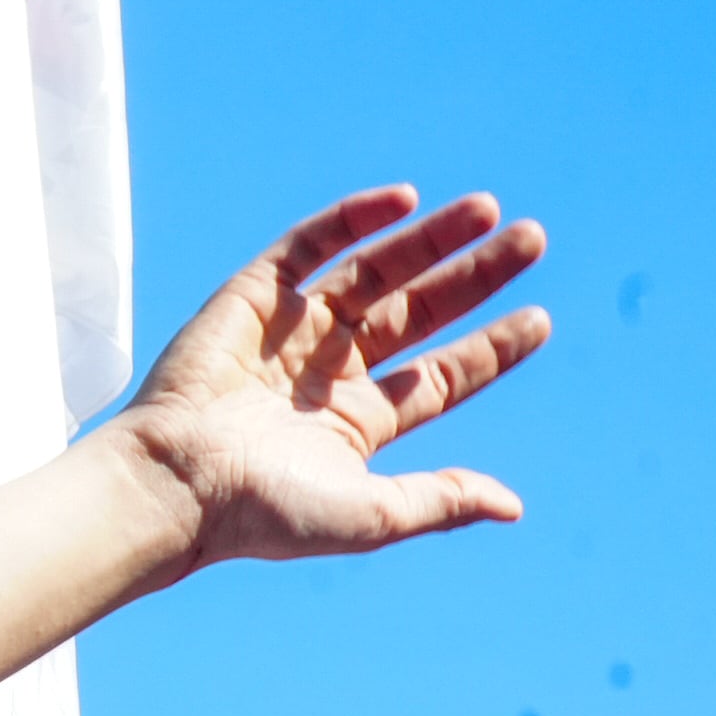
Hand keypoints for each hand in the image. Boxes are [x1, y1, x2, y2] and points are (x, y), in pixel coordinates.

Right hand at [113, 186, 549, 574]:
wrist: (174, 482)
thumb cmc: (263, 512)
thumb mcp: (370, 515)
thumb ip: (440, 500)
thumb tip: (513, 506)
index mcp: (358, 423)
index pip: (441, 375)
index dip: (492, 347)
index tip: (540, 319)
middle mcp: (329, 371)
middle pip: (420, 310)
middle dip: (475, 275)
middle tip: (532, 239)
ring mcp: (291, 330)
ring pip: (374, 270)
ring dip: (429, 239)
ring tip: (488, 209)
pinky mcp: (251, 297)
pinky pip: (309, 245)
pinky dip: (354, 219)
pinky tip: (406, 200)